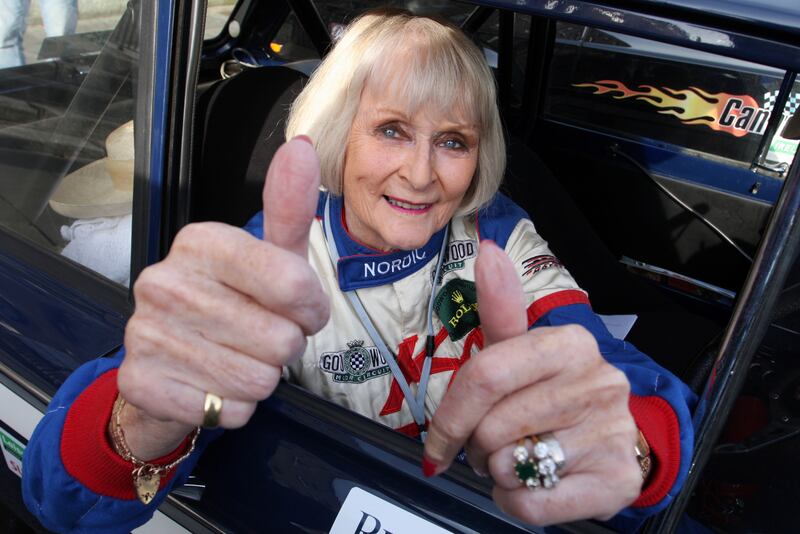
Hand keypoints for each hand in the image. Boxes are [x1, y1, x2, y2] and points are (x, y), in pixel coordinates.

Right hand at [117, 137, 329, 457]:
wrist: (167, 368)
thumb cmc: (230, 305)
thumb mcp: (267, 256)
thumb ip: (287, 207)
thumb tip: (303, 146)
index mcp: (199, 241)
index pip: (295, 285)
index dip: (311, 309)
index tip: (299, 310)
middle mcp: (163, 280)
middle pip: (281, 340)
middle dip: (284, 348)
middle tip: (259, 339)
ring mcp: (144, 332)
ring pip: (258, 379)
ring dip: (260, 379)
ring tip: (237, 361)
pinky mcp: (139, 382)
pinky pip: (228, 411)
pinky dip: (233, 408)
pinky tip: (213, 388)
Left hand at [423, 241, 640, 524]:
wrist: (617, 443)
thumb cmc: (556, 395)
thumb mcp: (524, 352)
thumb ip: (501, 309)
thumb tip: (487, 250)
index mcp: (568, 343)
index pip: (486, 375)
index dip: (451, 417)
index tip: (438, 442)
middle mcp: (598, 381)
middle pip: (491, 426)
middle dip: (477, 446)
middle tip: (494, 444)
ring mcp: (612, 431)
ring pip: (509, 467)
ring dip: (498, 472)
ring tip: (520, 457)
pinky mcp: (617, 479)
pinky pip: (533, 504)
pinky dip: (517, 502)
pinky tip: (535, 484)